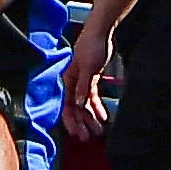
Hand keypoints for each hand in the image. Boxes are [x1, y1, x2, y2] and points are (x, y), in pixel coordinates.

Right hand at [57, 17, 115, 139]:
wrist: (101, 32)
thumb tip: (79, 104)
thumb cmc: (91, 45)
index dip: (72, 121)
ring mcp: (82, 81)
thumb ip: (83, 86)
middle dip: (82, 123)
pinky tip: (103, 115)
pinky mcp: (91, 78)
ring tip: (99, 130)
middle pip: (75, 108)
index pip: (68, 106)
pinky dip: (97, 106)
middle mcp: (73, 82)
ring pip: (84, 104)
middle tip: (89, 137)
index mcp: (68, 80)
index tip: (78, 134)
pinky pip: (92, 96)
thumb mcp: (88, 68)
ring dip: (90, 117)